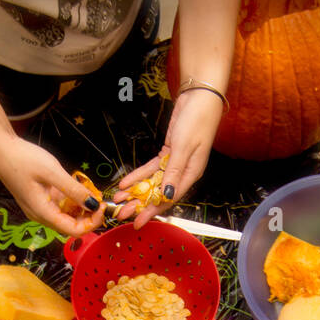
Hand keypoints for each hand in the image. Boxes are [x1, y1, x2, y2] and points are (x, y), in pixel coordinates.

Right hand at [0, 136, 104, 235]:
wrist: (1, 149)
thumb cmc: (22, 159)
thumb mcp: (52, 172)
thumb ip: (73, 190)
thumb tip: (93, 204)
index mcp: (43, 212)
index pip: (74, 230)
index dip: (92, 222)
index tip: (102, 205)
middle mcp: (41, 215)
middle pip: (71, 226)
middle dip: (89, 215)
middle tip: (98, 197)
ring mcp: (39, 208)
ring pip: (66, 216)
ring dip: (81, 207)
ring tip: (88, 189)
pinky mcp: (39, 200)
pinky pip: (60, 207)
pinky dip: (71, 200)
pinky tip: (76, 187)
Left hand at [113, 88, 224, 228]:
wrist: (200, 98)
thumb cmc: (197, 121)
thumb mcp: (184, 147)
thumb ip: (174, 172)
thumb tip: (167, 195)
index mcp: (191, 174)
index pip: (169, 198)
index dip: (152, 211)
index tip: (138, 221)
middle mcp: (182, 171)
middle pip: (158, 193)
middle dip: (139, 204)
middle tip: (122, 214)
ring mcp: (174, 162)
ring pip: (152, 182)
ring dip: (135, 191)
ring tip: (120, 199)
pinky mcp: (168, 153)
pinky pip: (151, 169)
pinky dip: (138, 176)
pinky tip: (126, 183)